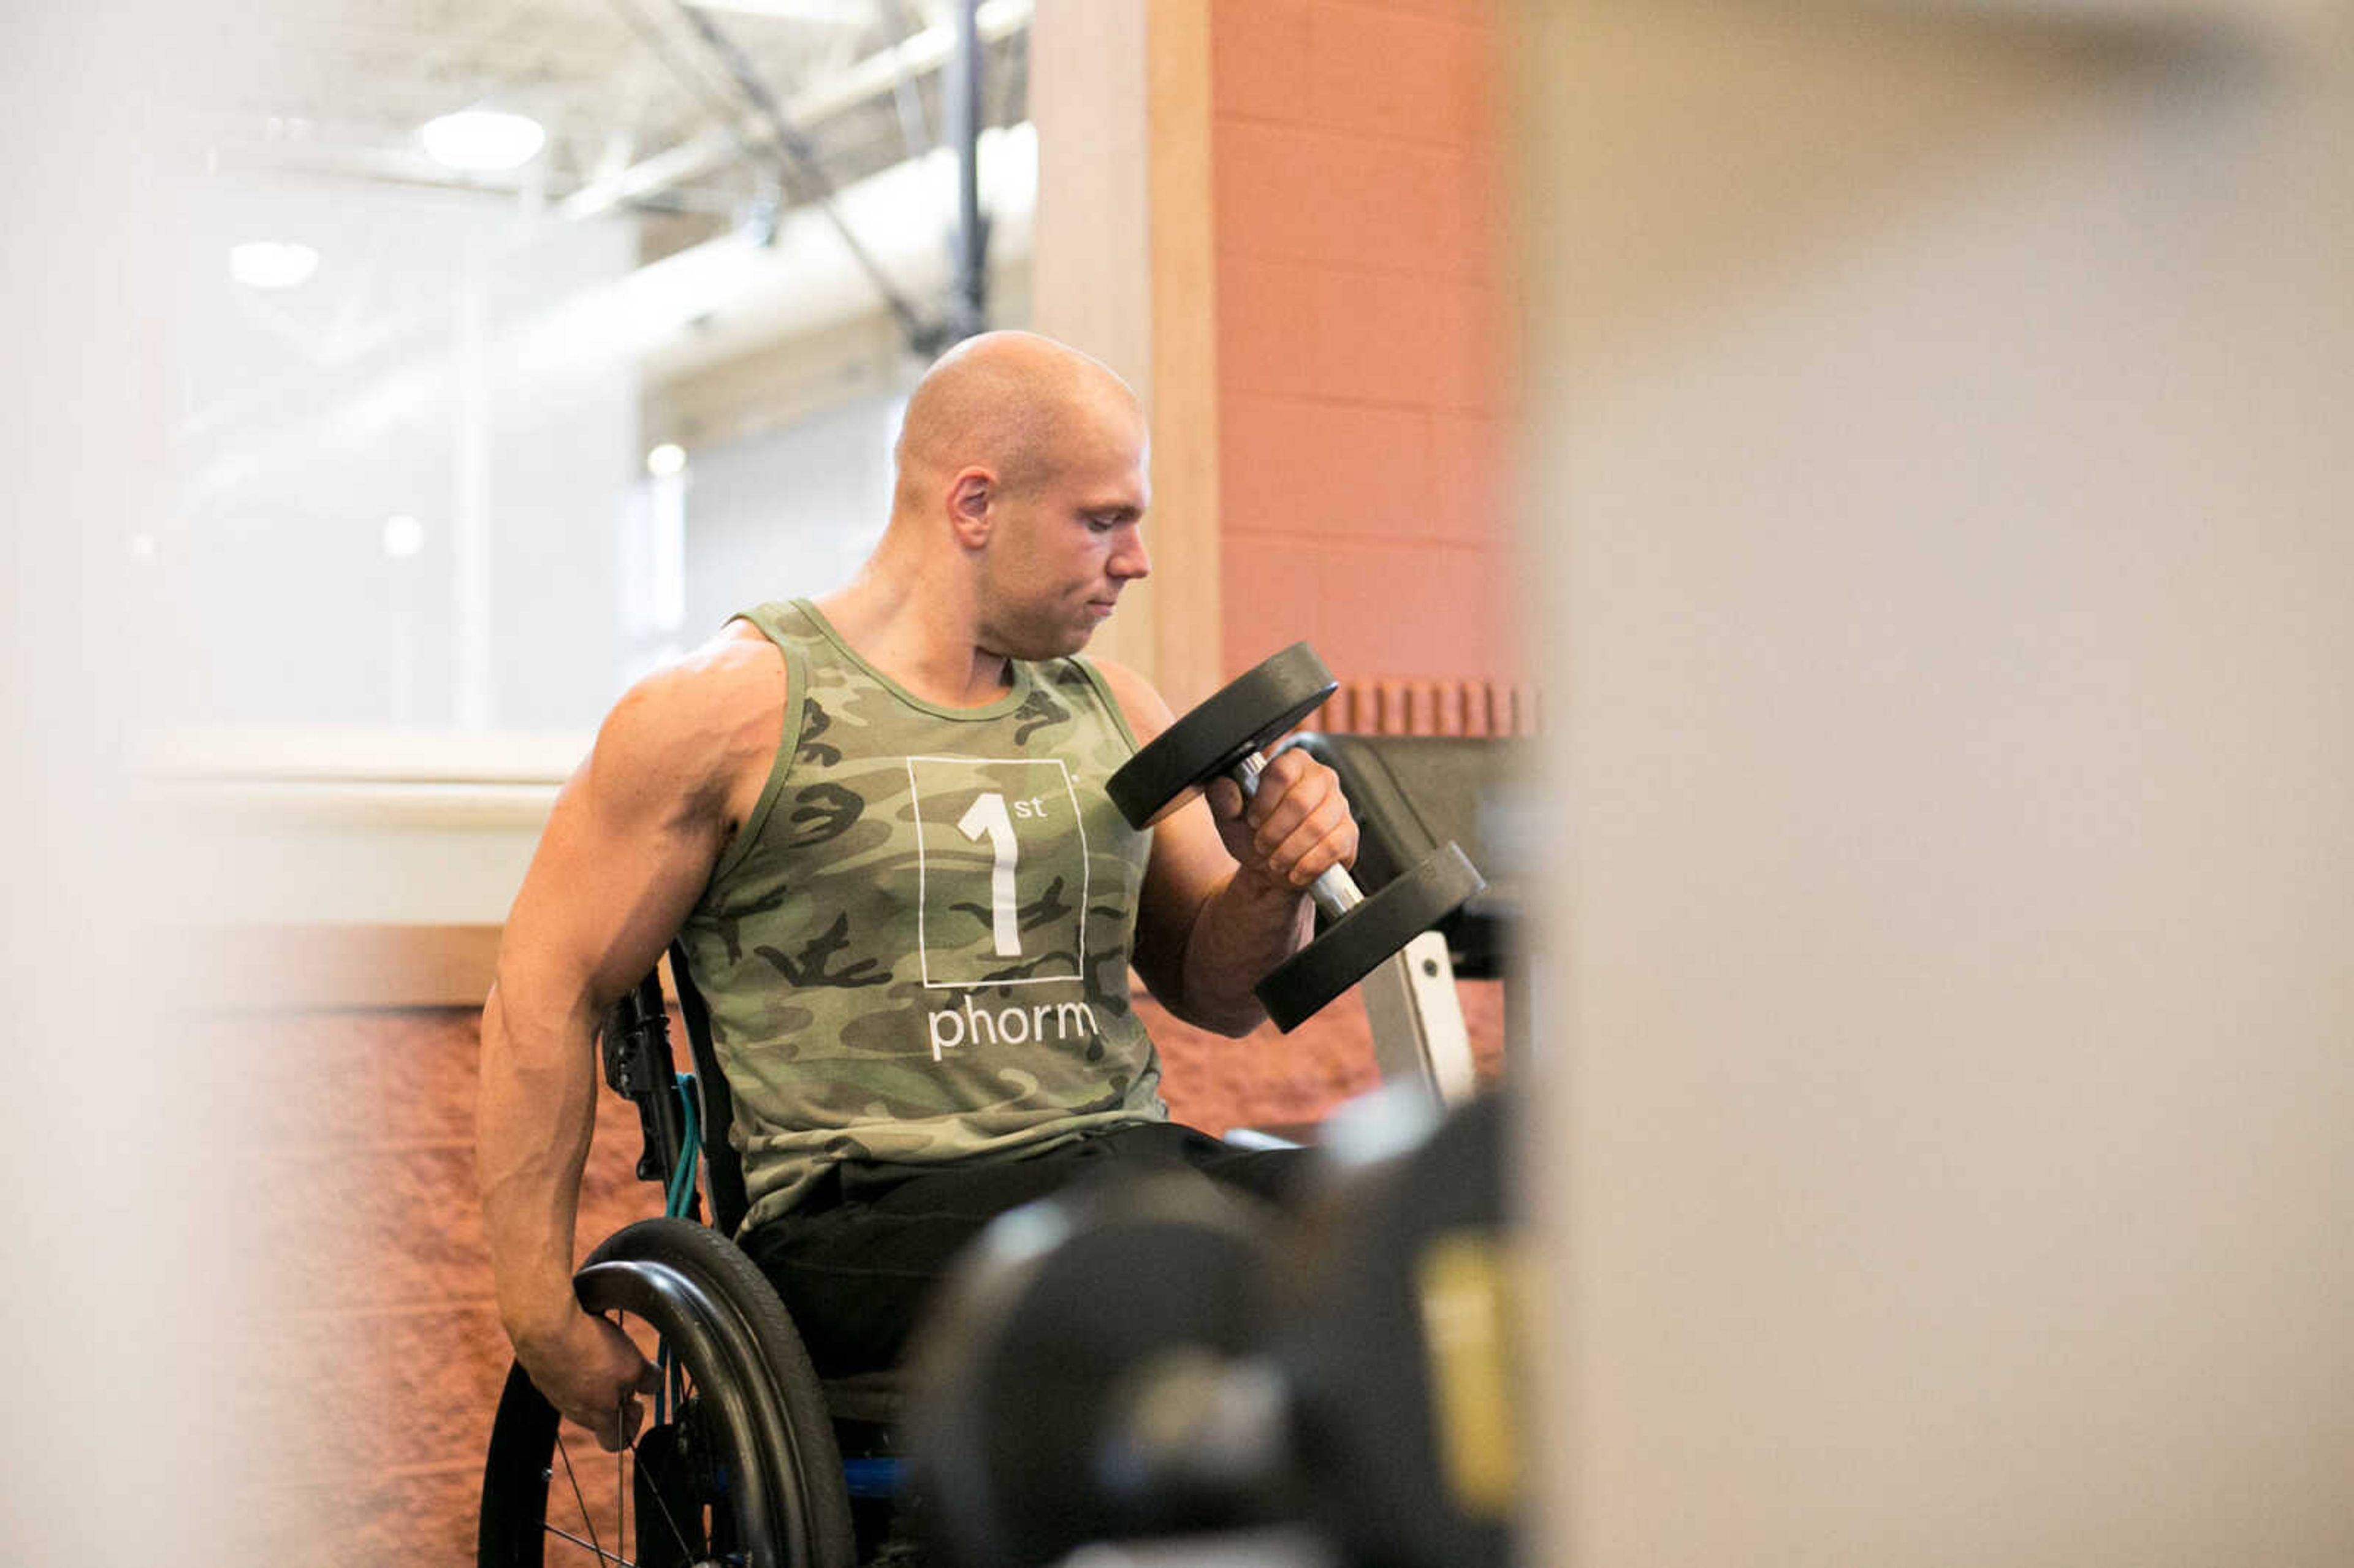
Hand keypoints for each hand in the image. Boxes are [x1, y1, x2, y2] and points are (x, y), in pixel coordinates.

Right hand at [518, 1307, 662, 1451]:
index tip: (636, 1403)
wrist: (545, 1325)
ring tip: (605, 1350)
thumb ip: (649, 1381)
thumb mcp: (634, 1366)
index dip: (631, 1425)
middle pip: (600, 1415)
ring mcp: (555, 1392)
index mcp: (598, 1416)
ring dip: (598, 1377)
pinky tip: (585, 1340)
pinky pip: (567, 1374)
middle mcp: (573, 1410)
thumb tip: (653, 1384)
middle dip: (617, 1395)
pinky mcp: (544, 1371)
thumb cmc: (588, 1349)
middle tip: (624, 1371)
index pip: (616, 1443)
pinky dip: (579, 1361)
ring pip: (583, 1393)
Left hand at [1202, 747, 1357, 895]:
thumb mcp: (1229, 818)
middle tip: (1262, 846)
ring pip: (1317, 826)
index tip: (1253, 821)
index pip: (1281, 771)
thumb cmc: (1255, 835)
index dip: (1264, 801)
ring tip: (1275, 862)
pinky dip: (1309, 864)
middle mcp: (1321, 777)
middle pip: (1300, 801)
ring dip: (1290, 850)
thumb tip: (1225, 784)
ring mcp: (1340, 804)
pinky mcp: (1349, 832)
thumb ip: (1222, 798)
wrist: (1275, 867)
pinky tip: (1295, 871)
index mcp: (1292, 763)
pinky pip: (1333, 847)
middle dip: (1275, 831)